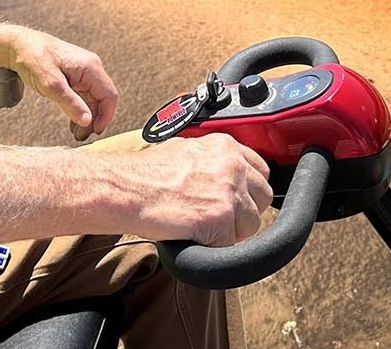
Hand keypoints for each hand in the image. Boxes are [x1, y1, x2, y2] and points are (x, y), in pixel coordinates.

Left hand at [1, 26, 118, 139]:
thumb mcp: (51, 85)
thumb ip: (70, 103)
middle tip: (81, 137)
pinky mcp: (75, 75)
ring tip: (77, 134)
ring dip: (88, 116)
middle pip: (103, 99)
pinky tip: (73, 122)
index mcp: (90, 67)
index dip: (105, 116)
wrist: (19, 44)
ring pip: (94, 99)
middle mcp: (91, 68)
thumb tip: (88, 121)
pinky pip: (85, 96)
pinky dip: (81, 109)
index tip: (94, 132)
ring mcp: (84, 72)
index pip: (109, 95)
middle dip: (95, 119)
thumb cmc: (34, 59)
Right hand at [121, 133, 273, 246]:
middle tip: (221, 216)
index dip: (249, 189)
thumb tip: (218, 176)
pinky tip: (194, 233)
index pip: (261, 170)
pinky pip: (231, 242)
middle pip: (263, 196)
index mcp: (225, 146)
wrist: (126, 189)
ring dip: (231, 230)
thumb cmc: (143, 173)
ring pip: (252, 223)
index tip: (239, 198)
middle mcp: (233, 165)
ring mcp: (230, 192)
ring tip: (203, 226)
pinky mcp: (222, 218)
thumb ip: (210, 160)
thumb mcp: (184, 150)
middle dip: (246, 210)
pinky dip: (215, 244)